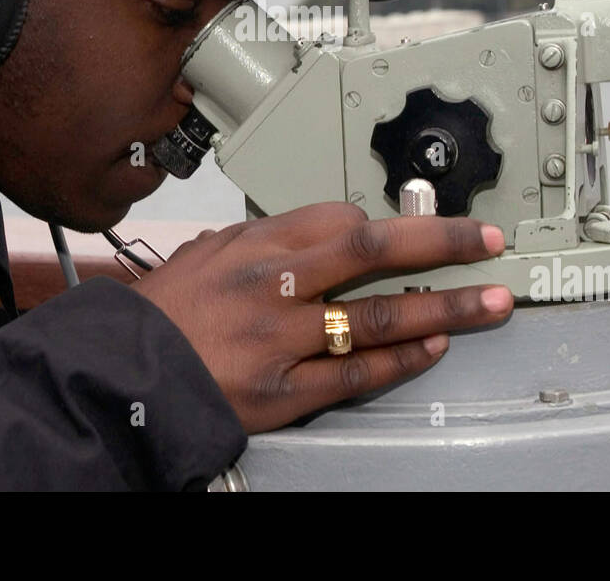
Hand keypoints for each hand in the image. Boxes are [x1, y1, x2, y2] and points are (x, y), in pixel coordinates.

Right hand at [131, 202, 511, 433]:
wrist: (119, 374)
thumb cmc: (164, 312)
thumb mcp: (211, 253)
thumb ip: (269, 243)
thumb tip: (323, 234)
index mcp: (257, 245)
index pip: (340, 217)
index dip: (388, 223)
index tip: (422, 228)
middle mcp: (273, 285)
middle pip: (372, 250)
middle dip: (441, 243)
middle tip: (488, 242)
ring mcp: (281, 340)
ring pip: (378, 316)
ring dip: (445, 308)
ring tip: (490, 302)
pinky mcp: (282, 393)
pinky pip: (356, 375)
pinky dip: (401, 359)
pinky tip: (434, 348)